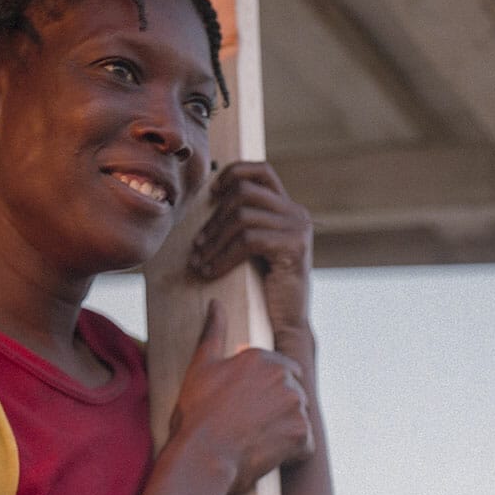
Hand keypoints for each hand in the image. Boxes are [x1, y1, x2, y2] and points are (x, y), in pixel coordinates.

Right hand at [168, 301, 313, 493]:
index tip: (245, 409)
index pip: (281, 371)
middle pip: (291, 395)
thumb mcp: (200, 368)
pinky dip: (291, 453)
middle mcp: (283, 377)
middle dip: (275, 411)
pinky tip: (267, 455)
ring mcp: (295, 405)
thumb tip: (216, 304)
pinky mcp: (302, 434)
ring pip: (298, 418)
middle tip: (248, 428)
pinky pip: (305, 445)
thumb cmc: (196, 414)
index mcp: (261, 358)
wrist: (202, 457)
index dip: (263, 393)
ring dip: (283, 431)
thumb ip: (213, 333)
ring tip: (255, 441)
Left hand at [187, 162, 313, 352]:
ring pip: (242, 216)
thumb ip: (243, 224)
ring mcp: (298, 229)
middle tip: (197, 245)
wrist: (286, 324)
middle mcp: (297, 214)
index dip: (234, 173)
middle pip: (245, 191)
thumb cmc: (264, 289)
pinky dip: (224, 256)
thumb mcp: (254, 249)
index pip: (262, 171)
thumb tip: (210, 200)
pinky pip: (248, 240)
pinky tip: (212, 271)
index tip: (211, 195)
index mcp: (288, 209)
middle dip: (214, 218)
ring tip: (200, 261)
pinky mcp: (293, 248)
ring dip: (214, 240)